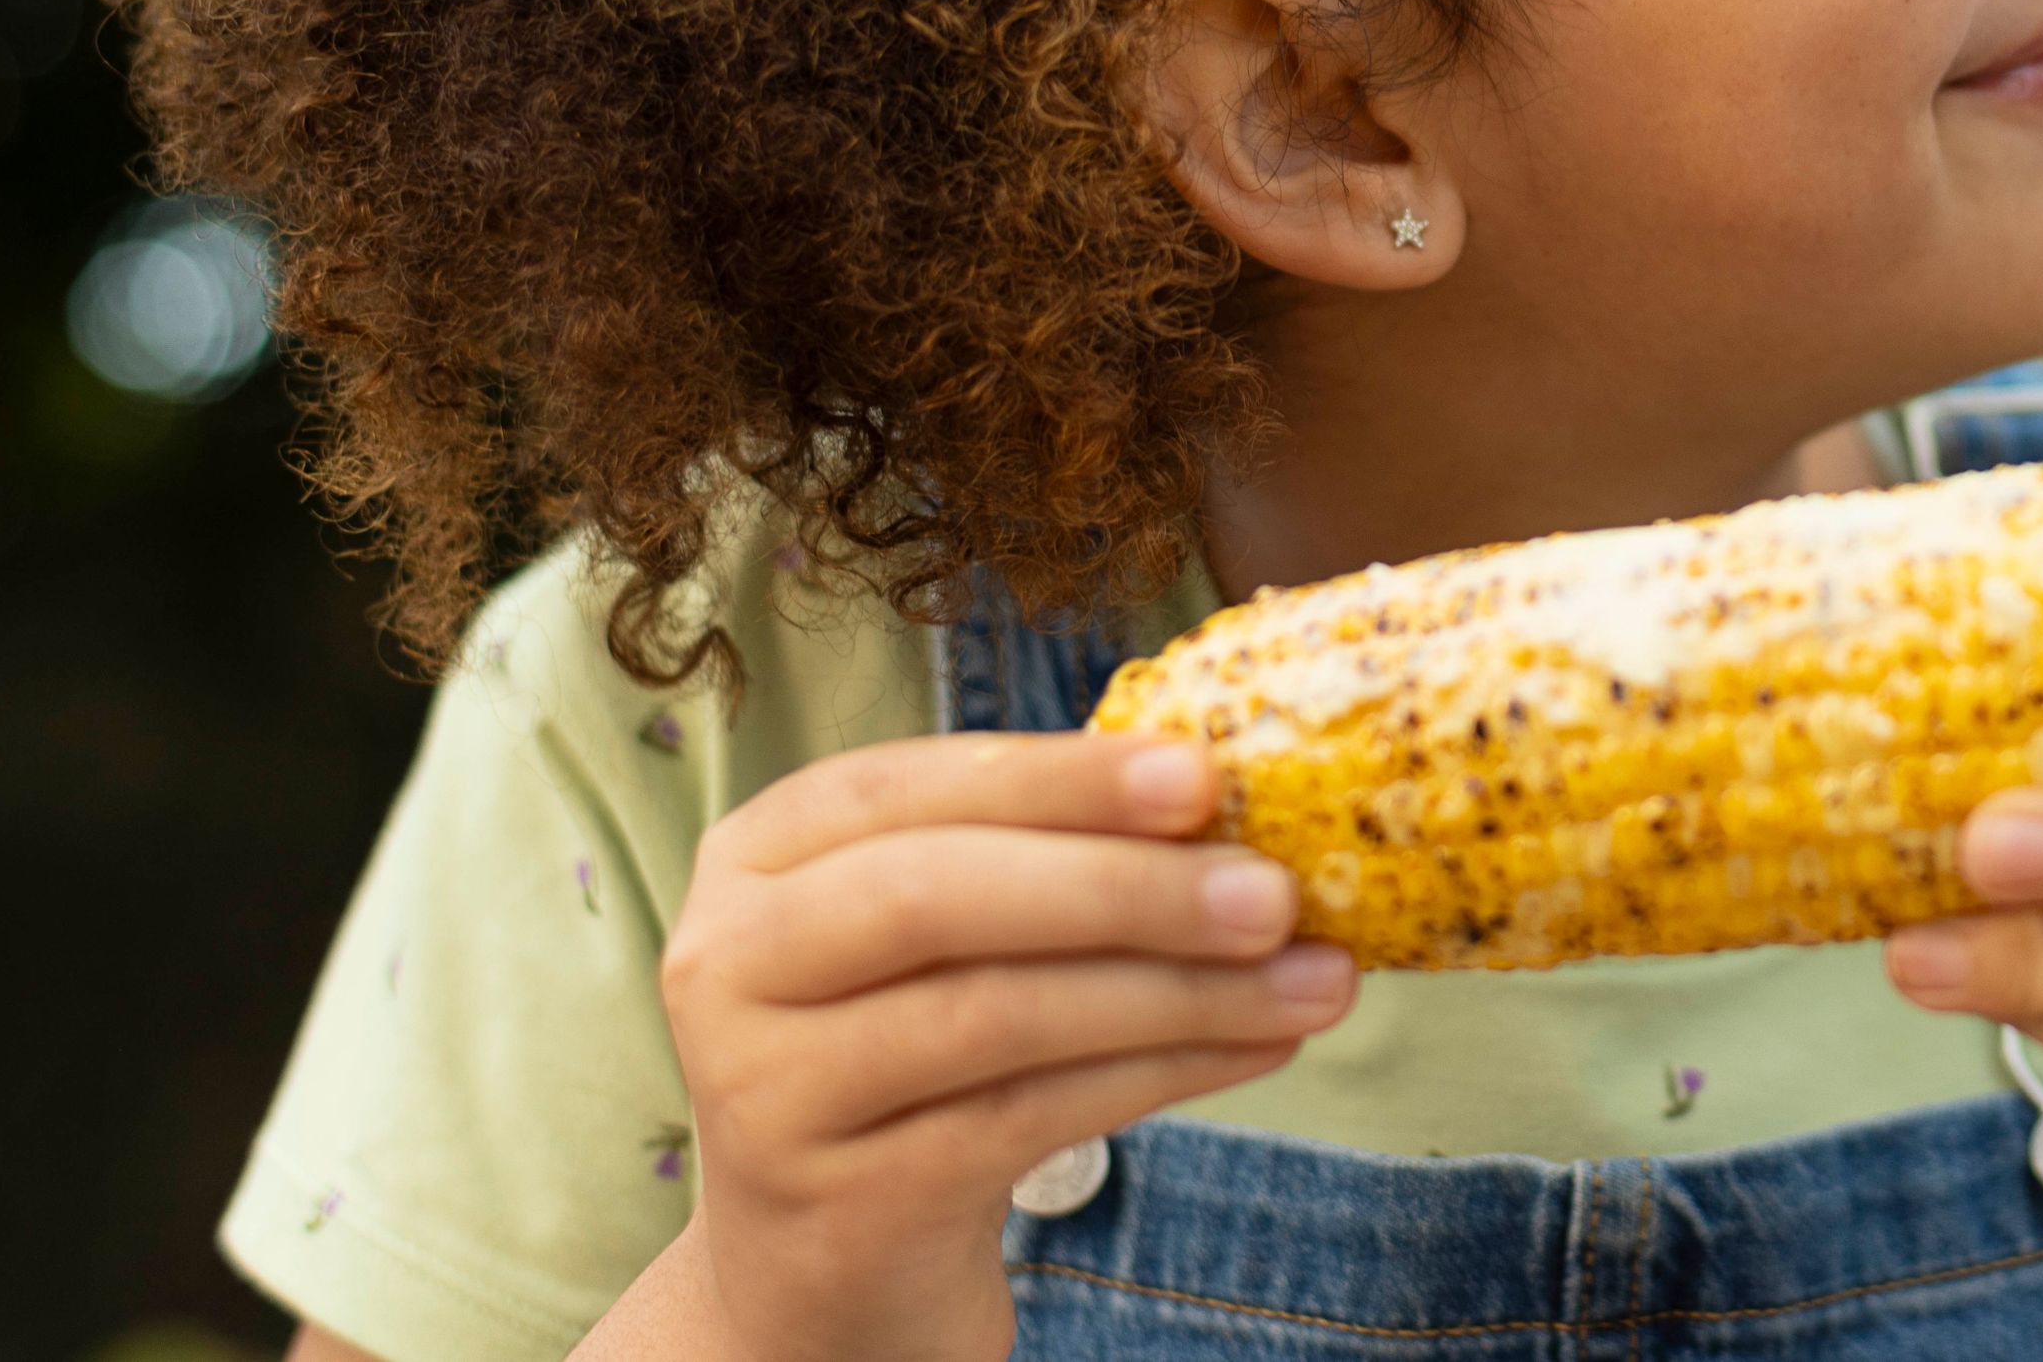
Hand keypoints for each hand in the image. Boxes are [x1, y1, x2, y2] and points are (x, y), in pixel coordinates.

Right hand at [632, 732, 1357, 1361]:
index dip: (1060, 776)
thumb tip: (1240, 800)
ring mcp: (765, 1092)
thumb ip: (1046, 853)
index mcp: (761, 855)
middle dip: (1124, 886)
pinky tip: (1258, 1047)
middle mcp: (727, 961)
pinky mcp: (835, 1205)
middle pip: (938, 896)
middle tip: (1276, 891)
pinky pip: (1022, 1120)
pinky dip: (1160, 1076)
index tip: (1204, 775)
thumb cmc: (922, 1057)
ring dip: (1177, 993)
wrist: (832, 1266)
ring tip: (1314, 981)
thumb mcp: (948, 936)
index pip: (908, 787)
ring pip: (992, 1015)